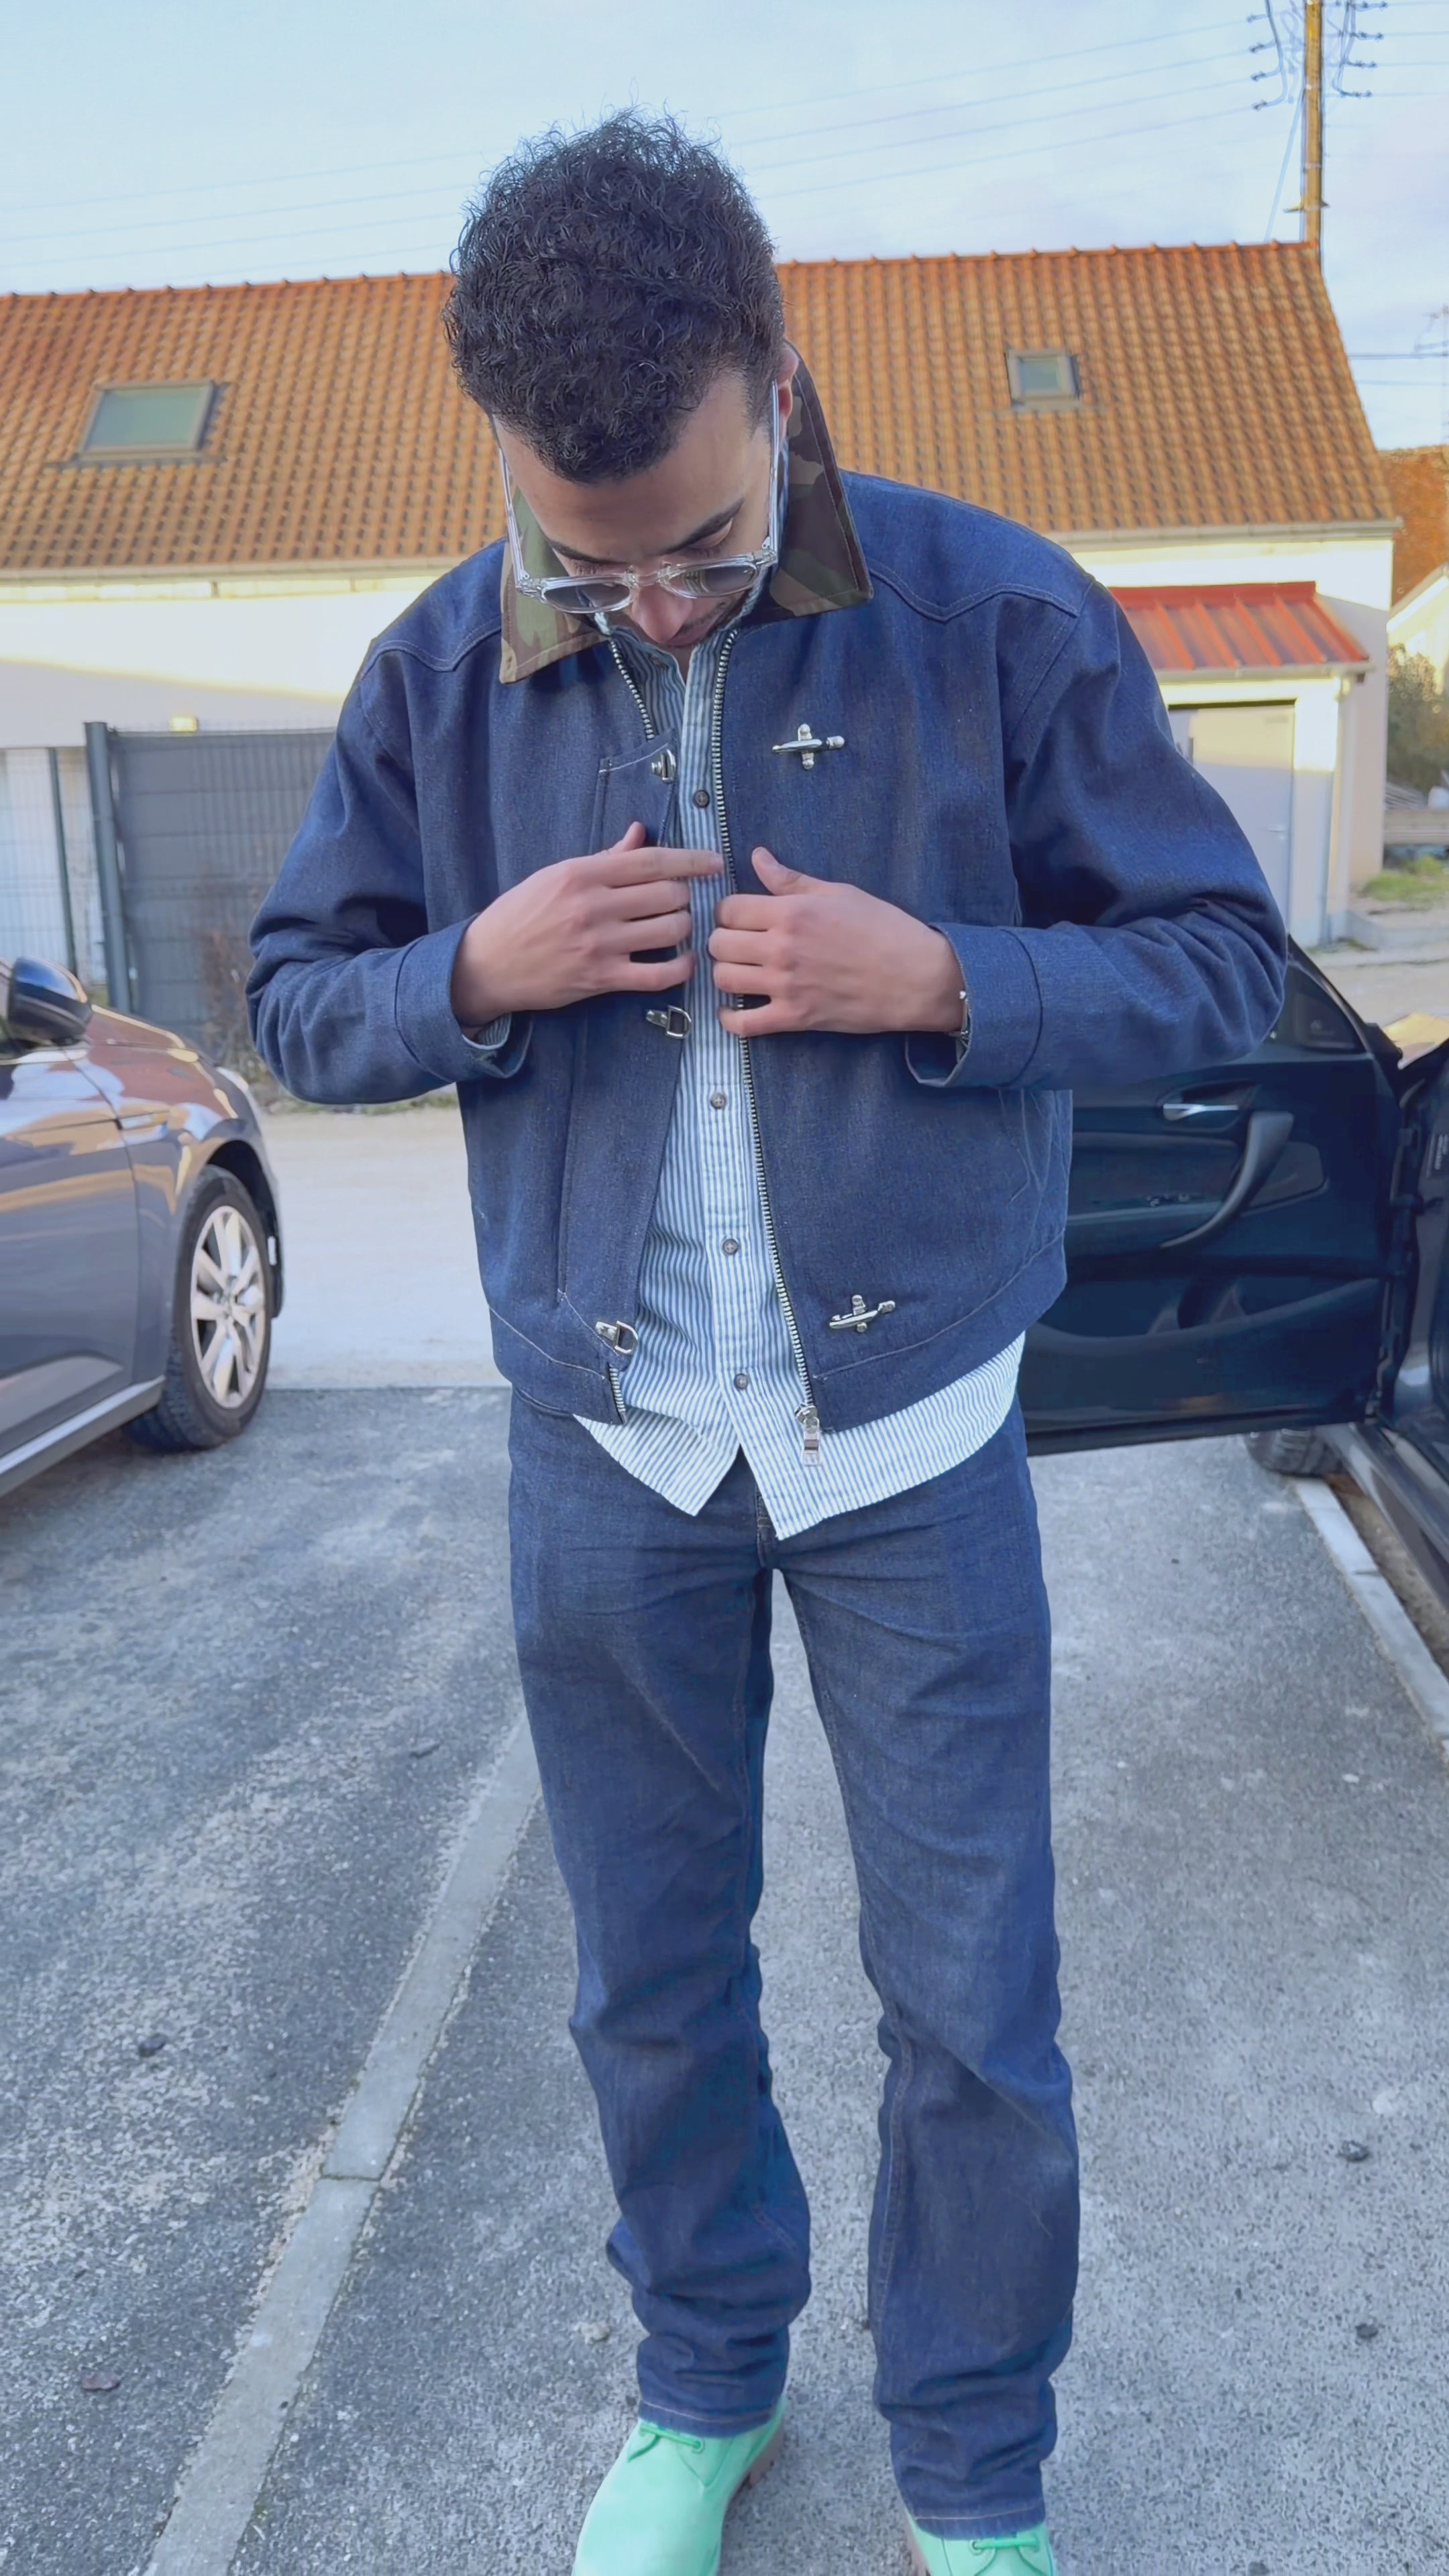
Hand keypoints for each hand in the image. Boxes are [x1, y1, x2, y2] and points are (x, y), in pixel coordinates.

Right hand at [451, 822, 721, 1021]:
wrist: (486, 964)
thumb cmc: (521, 915)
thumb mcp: (556, 876)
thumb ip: (604, 858)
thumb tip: (640, 833)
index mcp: (582, 874)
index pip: (651, 861)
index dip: (691, 860)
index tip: (714, 862)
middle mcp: (593, 907)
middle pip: (667, 895)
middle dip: (684, 897)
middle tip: (681, 901)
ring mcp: (599, 945)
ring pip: (669, 931)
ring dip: (684, 928)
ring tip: (678, 927)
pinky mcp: (601, 979)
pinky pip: (658, 975)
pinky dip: (681, 968)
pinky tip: (685, 960)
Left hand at [707, 848, 963, 1036]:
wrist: (916, 977)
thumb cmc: (883, 929)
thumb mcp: (839, 893)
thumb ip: (791, 880)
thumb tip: (756, 857)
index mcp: (791, 913)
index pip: (728, 909)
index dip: (728, 911)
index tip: (739, 917)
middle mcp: (782, 949)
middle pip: (719, 943)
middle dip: (722, 940)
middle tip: (738, 943)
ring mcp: (786, 986)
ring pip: (723, 979)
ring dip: (725, 973)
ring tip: (740, 970)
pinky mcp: (795, 1018)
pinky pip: (744, 1024)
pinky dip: (730, 1019)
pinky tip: (733, 1010)